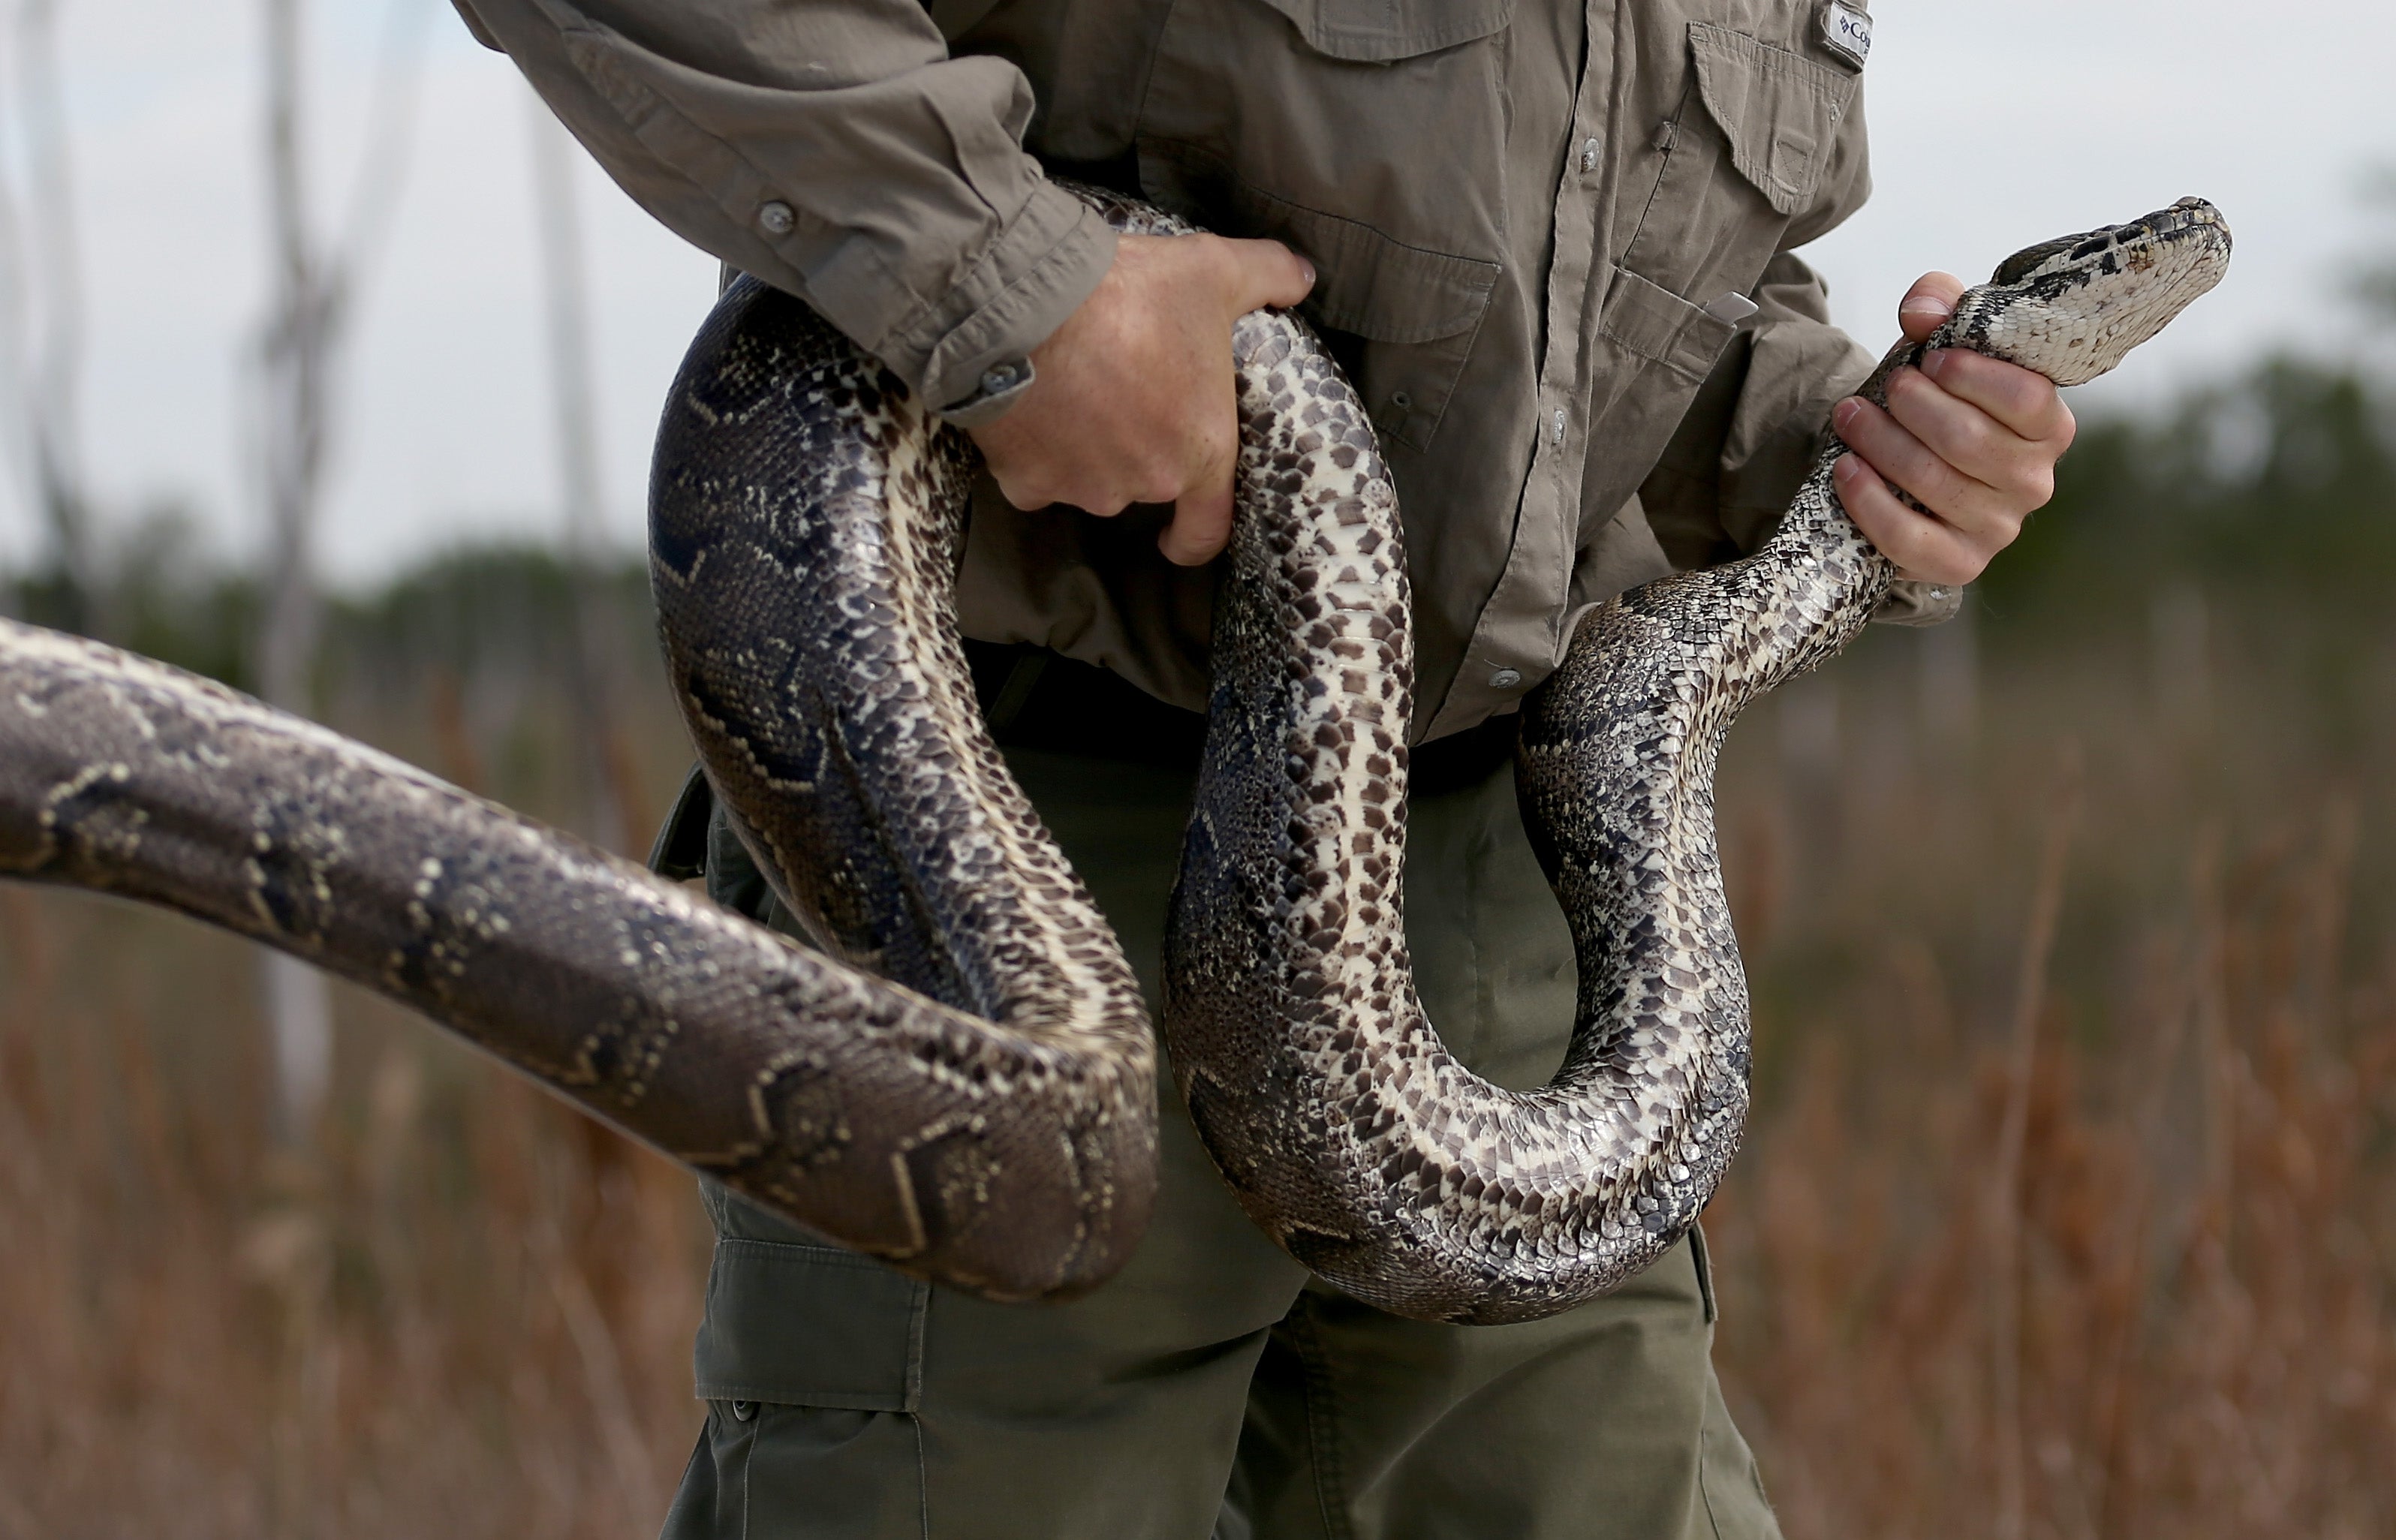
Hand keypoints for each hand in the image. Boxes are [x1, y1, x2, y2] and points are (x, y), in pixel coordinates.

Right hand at [966, 232, 1314, 565]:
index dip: (1195, 537)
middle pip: (1144, 485)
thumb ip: (1267, 274)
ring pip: (1088, 480)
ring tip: (1075, 395)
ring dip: (1086, 453)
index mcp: (1200, 452)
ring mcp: (1082, 487)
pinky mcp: (1025, 480)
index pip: (1208, 528)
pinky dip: (1034, 454)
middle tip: (1122, 400)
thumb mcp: (1213, 271)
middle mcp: (1144, 482)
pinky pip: (1032, 478)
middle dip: (1135, 452)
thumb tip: (1302, 277)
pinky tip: (1031, 412)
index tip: (1179, 536)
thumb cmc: (1132, 296)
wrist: (1029, 305)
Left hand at [1831, 272, 2076, 586]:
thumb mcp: (1945, 339)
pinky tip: (1846, 469)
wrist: (1913, 464)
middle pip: (1970, 441)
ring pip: (1934, 483)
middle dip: (1914, 408)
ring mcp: (1998, 527)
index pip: (2026, 398)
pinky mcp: (1958, 563)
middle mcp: (2035, 480)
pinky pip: (1909, 539)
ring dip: (1882, 444)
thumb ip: (1941, 305)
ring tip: (1850, 417)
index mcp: (2049, 424)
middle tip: (1884, 388)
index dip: (1972, 377)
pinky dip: (1870, 503)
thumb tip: (1922, 311)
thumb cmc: (1939, 396)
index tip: (1929, 360)